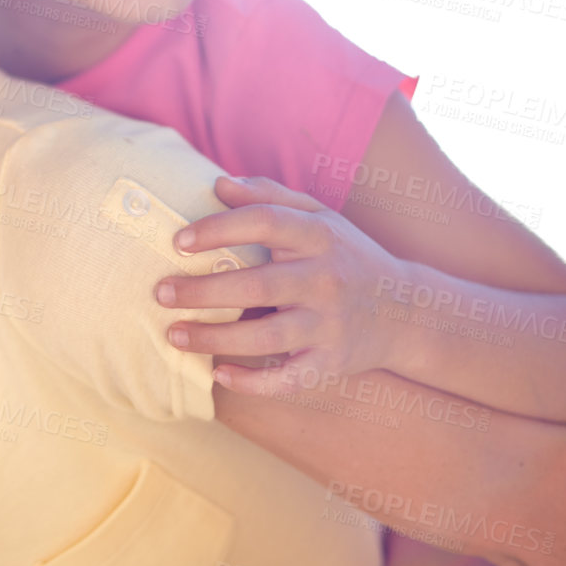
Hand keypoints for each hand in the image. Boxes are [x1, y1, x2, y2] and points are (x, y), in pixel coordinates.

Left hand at [157, 176, 405, 393]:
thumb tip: (218, 184)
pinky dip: (252, 381)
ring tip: (173, 334)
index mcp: (319, 236)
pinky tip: (218, 373)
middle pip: (257, 285)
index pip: (265, 223)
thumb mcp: (319, 217)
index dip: (219, 229)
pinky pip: (288, 379)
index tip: (178, 241)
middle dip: (202, 292)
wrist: (405, 310)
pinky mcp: (332, 363)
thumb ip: (269, 197)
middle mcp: (326, 279)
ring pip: (265, 337)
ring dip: (214, 338)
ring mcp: (330, 325)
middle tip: (160, 292)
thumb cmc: (345, 255)